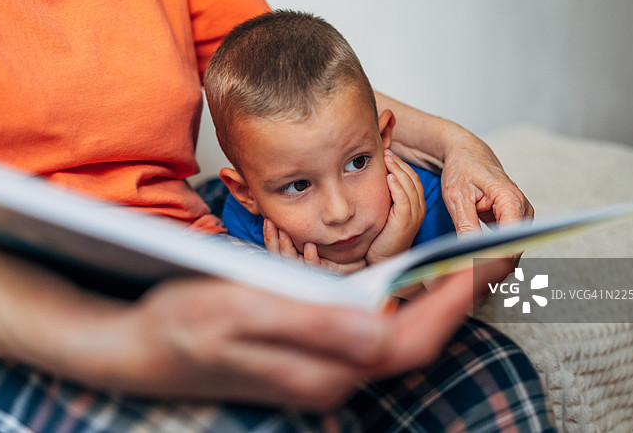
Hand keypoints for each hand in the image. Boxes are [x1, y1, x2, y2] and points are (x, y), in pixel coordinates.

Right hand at [71, 256, 513, 410]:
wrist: (141, 350)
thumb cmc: (182, 326)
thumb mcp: (237, 312)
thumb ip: (309, 325)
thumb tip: (377, 329)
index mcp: (321, 366)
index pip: (408, 337)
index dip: (452, 301)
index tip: (483, 262)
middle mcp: (332, 376)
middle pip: (414, 341)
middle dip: (457, 299)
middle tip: (492, 256)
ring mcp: (323, 371)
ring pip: (398, 339)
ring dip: (435, 303)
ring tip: (462, 263)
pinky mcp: (313, 358)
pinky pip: (374, 335)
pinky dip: (402, 306)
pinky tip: (406, 281)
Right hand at [263, 218, 365, 274]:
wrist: (363, 256)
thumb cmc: (340, 243)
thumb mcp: (318, 229)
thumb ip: (303, 221)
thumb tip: (284, 202)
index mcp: (295, 255)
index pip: (276, 248)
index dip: (270, 236)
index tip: (268, 220)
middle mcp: (301, 264)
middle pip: (279, 256)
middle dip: (272, 239)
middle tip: (270, 223)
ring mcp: (313, 270)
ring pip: (293, 263)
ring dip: (286, 247)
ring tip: (284, 232)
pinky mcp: (327, 274)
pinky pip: (315, 267)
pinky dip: (310, 258)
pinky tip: (310, 246)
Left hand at [365, 150, 425, 265]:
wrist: (383, 259)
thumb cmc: (380, 237)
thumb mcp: (383, 211)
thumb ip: (383, 195)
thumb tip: (372, 176)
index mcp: (414, 205)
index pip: (411, 178)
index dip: (400, 164)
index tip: (387, 154)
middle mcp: (418, 208)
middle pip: (412, 178)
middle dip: (399, 163)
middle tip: (386, 152)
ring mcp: (414, 215)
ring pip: (409, 185)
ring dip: (398, 170)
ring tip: (387, 158)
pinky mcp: (405, 221)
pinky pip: (404, 200)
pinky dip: (397, 187)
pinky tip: (389, 177)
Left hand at [439, 132, 531, 269]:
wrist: (467, 154)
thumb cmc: (462, 169)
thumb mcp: (456, 196)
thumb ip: (466, 225)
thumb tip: (471, 255)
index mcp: (512, 201)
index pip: (511, 243)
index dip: (493, 262)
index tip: (473, 278)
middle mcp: (523, 211)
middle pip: (513, 251)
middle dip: (491, 268)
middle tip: (465, 284)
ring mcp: (521, 218)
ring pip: (511, 252)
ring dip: (491, 265)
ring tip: (465, 275)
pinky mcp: (513, 223)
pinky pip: (506, 247)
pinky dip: (491, 257)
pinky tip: (472, 264)